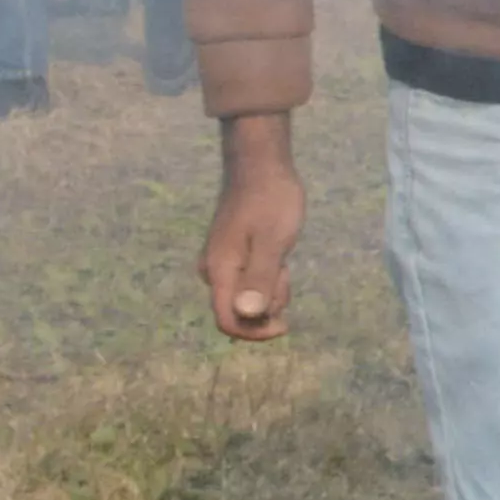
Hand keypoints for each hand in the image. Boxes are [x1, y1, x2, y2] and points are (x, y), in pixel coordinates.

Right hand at [201, 111, 303, 339]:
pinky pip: (250, 281)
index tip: (285, 326)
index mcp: (219, 271)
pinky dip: (269, 276)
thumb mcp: (274, 242)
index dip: (254, 332)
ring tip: (283, 256)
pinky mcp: (232, 256)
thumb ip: (260, 279)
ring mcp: (222, 264)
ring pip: (248, 297)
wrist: (261, 167)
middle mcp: (214, 272)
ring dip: (271, 288)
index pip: (226, 321)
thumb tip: (247, 315)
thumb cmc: (271, 201)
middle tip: (285, 270)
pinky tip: (279, 254)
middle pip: (239, 312)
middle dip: (268, 304)